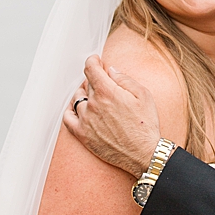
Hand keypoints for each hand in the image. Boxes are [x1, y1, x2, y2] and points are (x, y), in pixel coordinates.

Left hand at [61, 55, 162, 172]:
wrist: (144, 154)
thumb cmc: (146, 125)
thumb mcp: (143, 95)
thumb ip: (124, 79)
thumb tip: (110, 70)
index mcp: (107, 92)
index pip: (90, 68)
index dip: (92, 61)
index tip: (95, 60)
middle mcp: (93, 104)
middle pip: (86, 84)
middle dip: (94, 80)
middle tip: (103, 83)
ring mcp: (86, 120)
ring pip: (77, 99)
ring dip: (83, 94)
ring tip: (93, 96)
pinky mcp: (83, 135)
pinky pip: (67, 118)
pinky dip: (70, 110)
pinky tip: (76, 108)